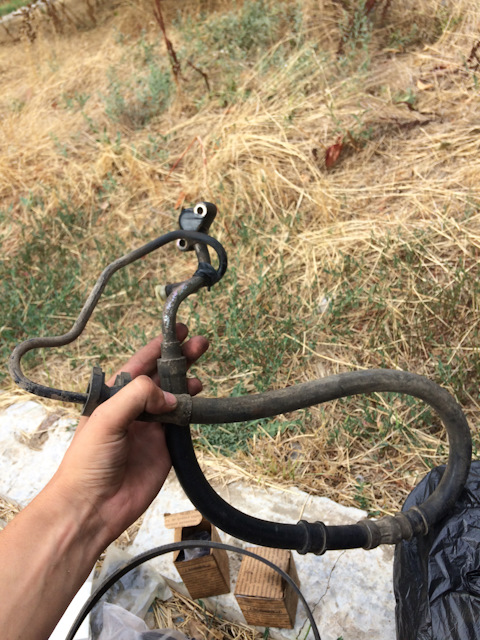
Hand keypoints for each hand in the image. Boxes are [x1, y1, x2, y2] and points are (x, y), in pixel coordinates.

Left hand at [51, 323, 207, 547]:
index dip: (160, 346)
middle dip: (181, 360)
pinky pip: (183, 425)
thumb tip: (170, 396)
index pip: (140, 363)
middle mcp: (134, 409)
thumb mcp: (106, 418)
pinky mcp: (165, 449)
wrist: (93, 506)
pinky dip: (193, 411)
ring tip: (202, 376)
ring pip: (175, 398)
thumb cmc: (88, 461)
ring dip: (189, 384)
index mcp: (115, 396)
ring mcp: (151, 428)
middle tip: (201, 344)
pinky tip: (200, 401)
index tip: (179, 330)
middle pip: (162, 377)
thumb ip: (137, 397)